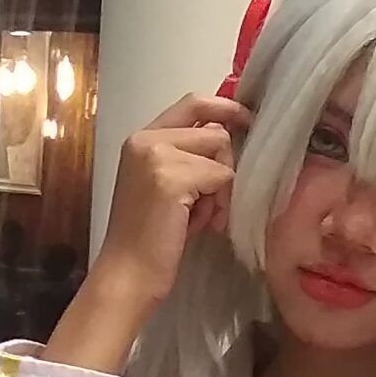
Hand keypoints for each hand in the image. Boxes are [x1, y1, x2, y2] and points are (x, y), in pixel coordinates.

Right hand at [44, 94, 247, 375]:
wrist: (128, 274)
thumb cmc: (150, 237)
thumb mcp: (166, 185)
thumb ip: (188, 157)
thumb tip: (229, 135)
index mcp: (141, 137)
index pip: (192, 102)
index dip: (225, 108)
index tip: (247, 120)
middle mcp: (146, 139)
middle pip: (215, 130)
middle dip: (225, 165)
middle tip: (214, 202)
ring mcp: (157, 155)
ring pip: (221, 153)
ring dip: (223, 188)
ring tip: (205, 217)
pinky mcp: (171, 177)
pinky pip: (222, 177)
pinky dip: (220, 204)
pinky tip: (202, 225)